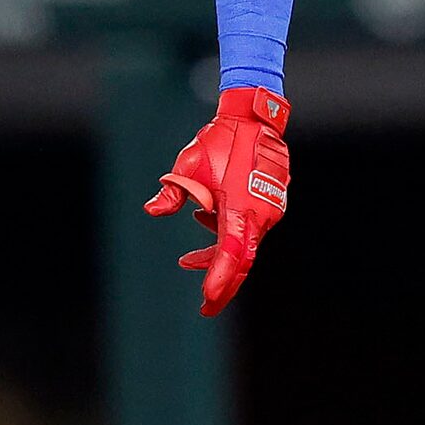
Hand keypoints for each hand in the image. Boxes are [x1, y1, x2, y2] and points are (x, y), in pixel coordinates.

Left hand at [142, 86, 289, 315]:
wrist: (254, 117)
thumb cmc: (220, 140)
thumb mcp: (188, 166)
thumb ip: (173, 193)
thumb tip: (153, 210)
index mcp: (240, 208)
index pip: (230, 255)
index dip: (219, 280)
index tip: (207, 300)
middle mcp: (260, 213)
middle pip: (242, 260)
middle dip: (224, 286)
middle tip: (206, 307)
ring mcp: (269, 208)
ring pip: (243, 243)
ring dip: (218, 254)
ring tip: (188, 260)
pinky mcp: (271, 201)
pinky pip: (249, 226)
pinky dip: (227, 233)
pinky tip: (204, 222)